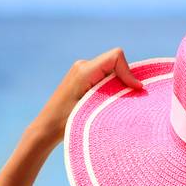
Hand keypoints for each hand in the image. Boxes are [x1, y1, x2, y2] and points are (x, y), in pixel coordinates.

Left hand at [28, 47, 144, 146]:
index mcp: (84, 70)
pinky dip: (112, 88)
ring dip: (119, 85)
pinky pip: (105, 76)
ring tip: (114, 104)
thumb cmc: (66, 122)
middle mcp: (83, 66)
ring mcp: (82, 71)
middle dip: (125, 80)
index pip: (116, 57)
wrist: (47, 128)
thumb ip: (116, 95)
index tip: (135, 90)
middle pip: (115, 63)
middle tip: (126, 101)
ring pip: (112, 70)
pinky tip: (106, 103)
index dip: (129, 72)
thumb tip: (138, 89)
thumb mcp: (94, 109)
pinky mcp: (83, 78)